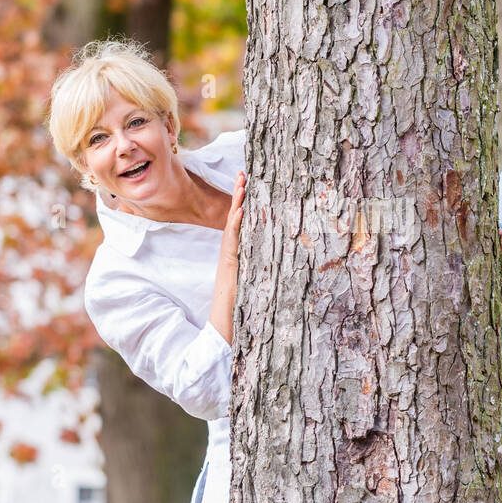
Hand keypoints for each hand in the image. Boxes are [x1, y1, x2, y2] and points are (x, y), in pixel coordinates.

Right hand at [210, 172, 244, 344]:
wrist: (222, 329)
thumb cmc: (239, 312)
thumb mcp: (254, 286)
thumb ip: (261, 272)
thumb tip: (279, 260)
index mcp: (237, 256)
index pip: (240, 225)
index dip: (243, 204)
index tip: (248, 185)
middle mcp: (231, 255)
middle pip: (235, 219)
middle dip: (239, 196)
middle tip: (243, 173)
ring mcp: (229, 260)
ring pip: (233, 227)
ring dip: (237, 204)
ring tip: (242, 183)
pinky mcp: (229, 267)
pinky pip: (233, 243)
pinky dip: (236, 226)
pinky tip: (241, 211)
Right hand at [218, 172, 245, 270]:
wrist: (230, 265)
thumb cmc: (240, 249)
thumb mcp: (247, 232)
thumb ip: (252, 222)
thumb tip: (267, 211)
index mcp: (236, 219)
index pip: (238, 200)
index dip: (239, 187)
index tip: (242, 174)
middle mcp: (232, 221)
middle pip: (235, 201)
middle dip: (238, 187)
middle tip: (241, 174)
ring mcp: (231, 229)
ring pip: (234, 211)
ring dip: (237, 199)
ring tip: (241, 187)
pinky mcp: (231, 238)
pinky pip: (234, 226)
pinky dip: (237, 218)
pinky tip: (240, 210)